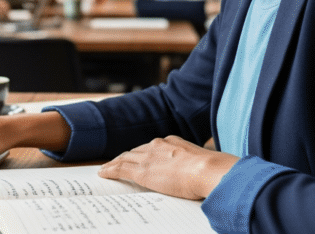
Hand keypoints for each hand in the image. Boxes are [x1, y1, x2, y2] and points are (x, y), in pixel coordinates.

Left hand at [97, 136, 238, 199]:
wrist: (207, 170)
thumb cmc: (211, 169)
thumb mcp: (201, 161)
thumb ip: (194, 164)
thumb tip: (199, 172)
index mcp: (172, 142)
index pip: (152, 148)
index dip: (142, 153)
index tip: (138, 157)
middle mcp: (157, 146)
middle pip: (136, 151)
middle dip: (126, 157)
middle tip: (117, 162)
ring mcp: (148, 157)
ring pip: (125, 158)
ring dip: (115, 163)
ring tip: (107, 168)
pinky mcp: (142, 171)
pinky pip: (120, 169)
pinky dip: (110, 170)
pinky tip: (104, 173)